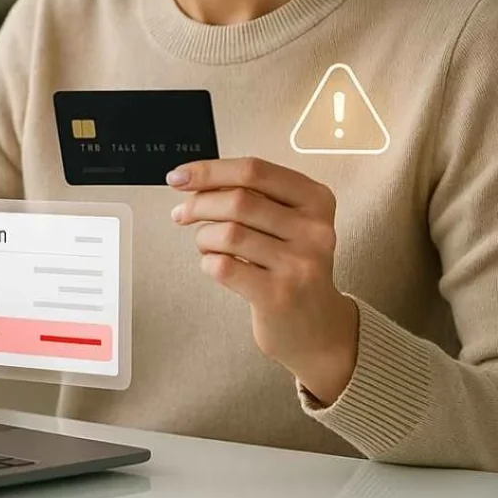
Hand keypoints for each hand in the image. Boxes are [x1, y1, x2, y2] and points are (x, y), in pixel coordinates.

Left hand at [168, 156, 358, 404]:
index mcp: (316, 199)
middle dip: (198, 204)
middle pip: (238, 200)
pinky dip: (208, 262)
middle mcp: (314, 229)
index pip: (254, 170)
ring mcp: (298, 263)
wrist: (318, 327)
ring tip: (206, 245)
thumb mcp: (288, 222)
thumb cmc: (292, 266)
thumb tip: (194, 180)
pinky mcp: (278, 295)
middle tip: (182, 213)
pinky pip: (224, 266)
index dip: (210, 171)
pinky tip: (216, 265)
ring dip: (204, 236)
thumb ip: (251, 196)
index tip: (180, 176)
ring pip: (228, 233)